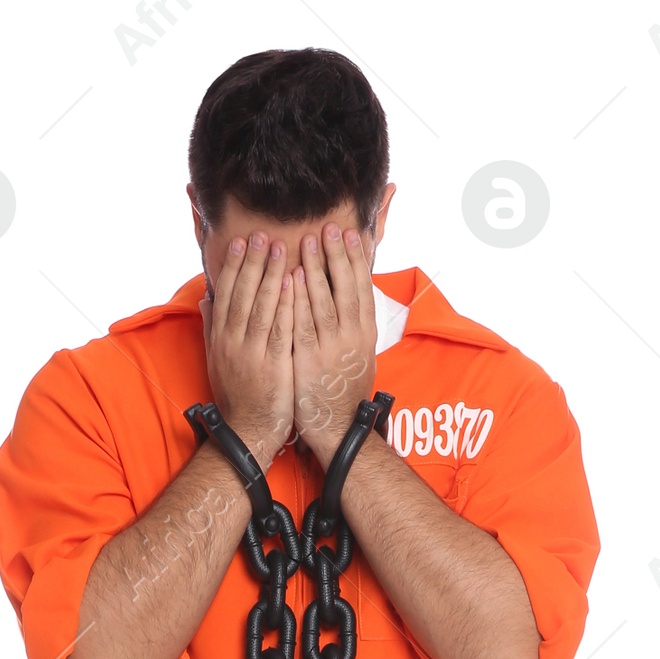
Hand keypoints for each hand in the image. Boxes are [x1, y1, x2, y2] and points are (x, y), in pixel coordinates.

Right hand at [199, 232, 294, 469]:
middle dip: (252, 262)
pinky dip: (284, 303)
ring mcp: (251, 354)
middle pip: (242, 294)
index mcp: (220, 340)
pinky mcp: (272, 366)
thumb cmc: (238, 397)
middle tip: (262, 233)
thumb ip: (212, 328)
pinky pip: (278, 328)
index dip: (233, 267)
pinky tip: (293, 282)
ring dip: (269, 274)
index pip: (226, 295)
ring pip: (260, 306)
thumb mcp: (217, 361)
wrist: (247, 433)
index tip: (241, 242)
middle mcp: (232, 343)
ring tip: (279, 247)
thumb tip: (206, 298)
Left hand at [292, 223, 377, 464]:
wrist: (338, 431)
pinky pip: (304, 323)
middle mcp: (353, 338)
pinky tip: (293, 277)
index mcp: (365, 334)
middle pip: (346, 288)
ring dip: (318, 268)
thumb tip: (351, 298)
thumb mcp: (356, 356)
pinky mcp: (311, 361)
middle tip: (330, 227)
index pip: (362, 288)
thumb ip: (353, 326)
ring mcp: (332, 348)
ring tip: (310, 240)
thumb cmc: (342, 392)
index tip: (351, 233)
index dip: (356, 260)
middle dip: (338, 255)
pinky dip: (299, 299)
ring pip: (326, 300)